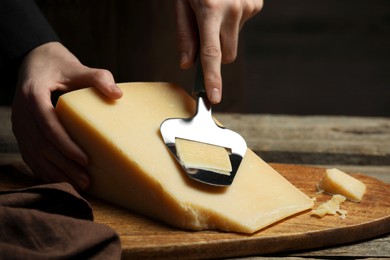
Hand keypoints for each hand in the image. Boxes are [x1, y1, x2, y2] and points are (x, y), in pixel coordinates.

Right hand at [12, 42, 122, 189]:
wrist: (34, 62)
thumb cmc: (58, 65)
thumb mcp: (77, 67)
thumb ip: (98, 78)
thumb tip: (118, 95)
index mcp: (33, 94)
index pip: (48, 123)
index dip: (65, 144)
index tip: (85, 160)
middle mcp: (21, 112)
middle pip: (41, 144)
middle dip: (64, 165)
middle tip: (86, 180)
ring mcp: (19, 124)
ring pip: (35, 154)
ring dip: (56, 172)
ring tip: (79, 185)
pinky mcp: (22, 131)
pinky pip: (30, 155)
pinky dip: (45, 170)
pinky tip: (62, 180)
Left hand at [175, 0, 262, 103]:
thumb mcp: (182, 2)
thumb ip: (185, 33)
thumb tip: (187, 63)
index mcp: (210, 10)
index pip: (211, 54)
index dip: (212, 78)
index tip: (214, 97)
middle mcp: (234, 11)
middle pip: (226, 55)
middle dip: (216, 53)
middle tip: (205, 30)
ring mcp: (249, 7)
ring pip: (234, 42)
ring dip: (224, 35)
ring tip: (217, 10)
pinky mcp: (257, 4)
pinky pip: (242, 26)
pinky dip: (233, 21)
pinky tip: (228, 3)